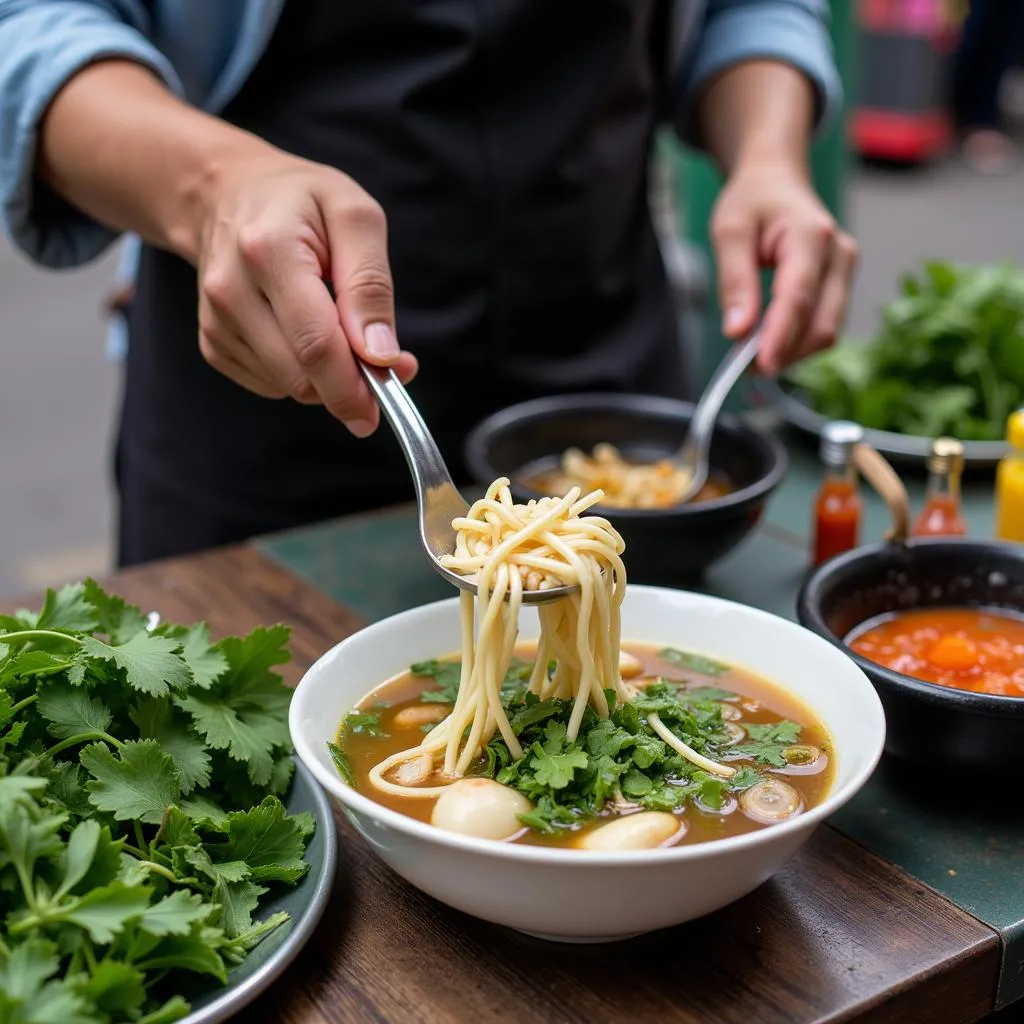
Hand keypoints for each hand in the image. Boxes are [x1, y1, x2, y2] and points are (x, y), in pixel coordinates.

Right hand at [194, 147, 416, 436]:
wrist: (226, 194)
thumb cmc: (300, 201)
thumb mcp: (354, 216)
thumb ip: (370, 285)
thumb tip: (381, 355)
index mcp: (269, 250)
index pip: (314, 343)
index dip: (354, 383)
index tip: (387, 396)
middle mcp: (231, 290)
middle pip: (300, 375)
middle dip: (348, 384)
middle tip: (379, 365)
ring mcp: (215, 321)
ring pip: (288, 387)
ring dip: (325, 377)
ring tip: (338, 330)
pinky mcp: (212, 343)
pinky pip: (270, 385)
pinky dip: (299, 373)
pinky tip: (302, 333)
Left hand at [709, 159, 857, 375]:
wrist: (778, 180)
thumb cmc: (753, 201)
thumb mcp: (729, 231)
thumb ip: (734, 281)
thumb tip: (737, 332)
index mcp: (812, 235)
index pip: (798, 297)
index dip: (781, 337)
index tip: (761, 366)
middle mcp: (840, 254)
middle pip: (821, 323)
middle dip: (784, 352)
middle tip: (741, 366)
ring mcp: (846, 271)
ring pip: (827, 331)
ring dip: (790, 352)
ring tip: (750, 354)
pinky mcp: (841, 285)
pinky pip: (824, 325)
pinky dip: (796, 342)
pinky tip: (768, 341)